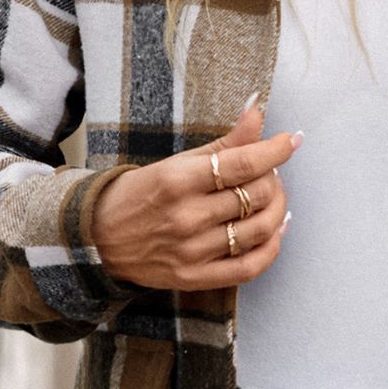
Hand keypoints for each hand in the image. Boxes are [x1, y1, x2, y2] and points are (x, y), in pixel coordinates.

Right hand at [91, 97, 299, 289]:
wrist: (97, 241)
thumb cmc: (137, 195)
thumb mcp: (175, 162)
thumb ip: (222, 142)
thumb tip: (257, 110)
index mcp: (177, 181)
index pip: (242, 163)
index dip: (274, 150)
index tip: (291, 140)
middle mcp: (186, 218)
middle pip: (256, 195)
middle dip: (274, 178)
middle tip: (270, 171)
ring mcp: (192, 252)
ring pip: (259, 229)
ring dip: (278, 209)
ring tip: (273, 197)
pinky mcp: (195, 278)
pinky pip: (249, 267)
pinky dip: (271, 248)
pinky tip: (275, 231)